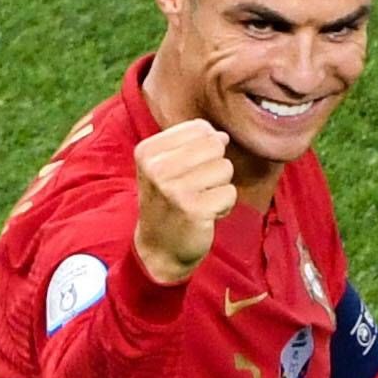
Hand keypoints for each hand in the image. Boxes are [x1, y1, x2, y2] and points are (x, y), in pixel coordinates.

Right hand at [132, 119, 235, 283]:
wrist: (159, 249)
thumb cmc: (168, 203)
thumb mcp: (166, 167)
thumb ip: (192, 144)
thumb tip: (222, 136)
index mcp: (147, 151)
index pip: (199, 128)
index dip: (205, 149)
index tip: (187, 171)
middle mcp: (157, 168)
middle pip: (215, 145)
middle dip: (215, 167)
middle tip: (197, 188)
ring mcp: (174, 189)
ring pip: (225, 168)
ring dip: (220, 187)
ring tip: (200, 201)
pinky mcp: (194, 209)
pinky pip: (230, 193)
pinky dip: (224, 206)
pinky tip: (205, 215)